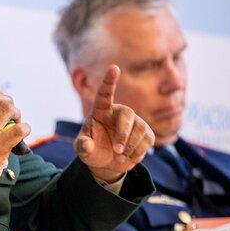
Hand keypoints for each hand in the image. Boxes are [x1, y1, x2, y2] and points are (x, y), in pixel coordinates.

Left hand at [75, 65, 154, 182]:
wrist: (108, 162)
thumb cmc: (92, 150)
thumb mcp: (83, 150)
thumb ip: (82, 147)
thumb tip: (86, 146)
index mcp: (100, 110)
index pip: (104, 93)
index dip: (109, 81)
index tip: (113, 67)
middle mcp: (119, 112)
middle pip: (127, 115)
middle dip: (123, 134)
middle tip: (117, 151)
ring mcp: (135, 121)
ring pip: (139, 131)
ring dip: (129, 148)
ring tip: (118, 156)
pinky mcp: (147, 132)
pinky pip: (147, 141)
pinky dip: (136, 153)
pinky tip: (127, 156)